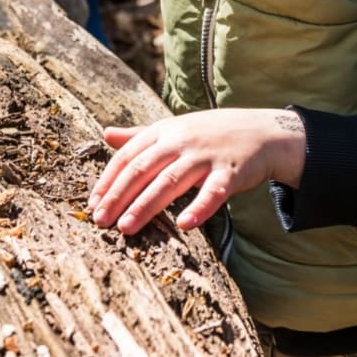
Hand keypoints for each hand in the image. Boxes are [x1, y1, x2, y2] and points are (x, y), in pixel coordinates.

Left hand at [88, 109, 306, 235]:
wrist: (264, 132)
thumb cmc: (212, 133)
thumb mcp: (175, 129)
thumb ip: (140, 135)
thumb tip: (106, 135)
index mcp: (165, 131)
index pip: (128, 156)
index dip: (108, 180)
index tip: (92, 204)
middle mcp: (182, 140)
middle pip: (143, 169)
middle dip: (119, 195)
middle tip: (100, 221)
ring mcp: (207, 155)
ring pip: (171, 181)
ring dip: (146, 205)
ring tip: (126, 228)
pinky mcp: (231, 171)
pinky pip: (214, 192)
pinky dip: (200, 208)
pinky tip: (185, 226)